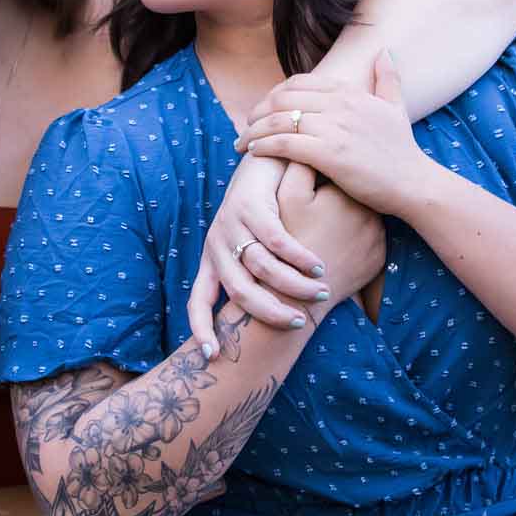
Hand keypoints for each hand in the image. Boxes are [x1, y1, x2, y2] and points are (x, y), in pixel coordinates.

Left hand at [189, 151, 329, 357]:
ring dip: (292, 285)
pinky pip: (276, 240)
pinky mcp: (251, 204)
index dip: (201, 330)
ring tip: (318, 292)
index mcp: (213, 260)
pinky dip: (299, 257)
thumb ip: (259, 278)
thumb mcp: (253, 246)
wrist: (264, 159)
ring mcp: (232, 223)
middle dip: (269, 313)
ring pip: (261, 267)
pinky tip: (318, 265)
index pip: (197, 302)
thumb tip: (276, 319)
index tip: (212, 356)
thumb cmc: (265, 210)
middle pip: (238, 291)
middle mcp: (217, 244)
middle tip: (298, 322)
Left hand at [235, 50, 433, 215]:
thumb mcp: (396, 107)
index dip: (274, 95)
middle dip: (258, 112)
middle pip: (282, 98)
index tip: (263, 111)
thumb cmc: (402, 150)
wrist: (413, 182)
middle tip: (246, 127)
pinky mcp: (329, 154)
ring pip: (278, 120)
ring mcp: (334, 128)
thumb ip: (388, 79)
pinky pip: (284, 144)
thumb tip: (384, 52)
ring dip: (254, 130)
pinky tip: (254, 152)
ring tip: (243, 142)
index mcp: (349, 92)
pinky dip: (264, 146)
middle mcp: (339, 105)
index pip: (298, 83)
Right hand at [277, 163, 383, 312]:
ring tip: (327, 224)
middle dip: (341, 186)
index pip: (344, 164)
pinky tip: (338, 241)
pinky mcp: (379, 257)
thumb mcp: (287, 196)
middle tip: (319, 206)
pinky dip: (357, 236)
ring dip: (351, 211)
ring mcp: (379, 236)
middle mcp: (371, 211)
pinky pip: (371, 237)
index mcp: (348, 190)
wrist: (296, 293)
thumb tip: (308, 134)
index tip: (313, 179)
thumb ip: (299, 159)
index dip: (325, 166)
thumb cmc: (288, 239)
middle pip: (358, 187)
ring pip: (367, 211)